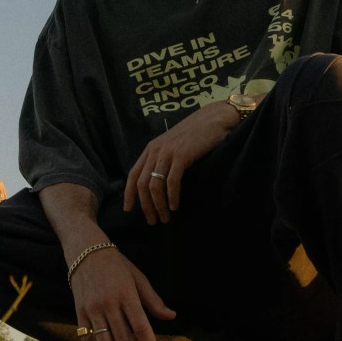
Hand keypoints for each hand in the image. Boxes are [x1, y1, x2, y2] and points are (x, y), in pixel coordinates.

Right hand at [72, 246, 175, 340]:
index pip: (140, 328)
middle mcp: (108, 304)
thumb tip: (171, 316)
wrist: (85, 253)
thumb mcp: (138, 278)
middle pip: (123, 340)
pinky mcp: (80, 312)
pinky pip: (87, 338)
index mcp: (126, 295)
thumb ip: (154, 300)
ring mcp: (92, 309)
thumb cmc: (117, 265)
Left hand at [123, 100, 237, 223]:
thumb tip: (157, 183)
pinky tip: (175, 206)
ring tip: (165, 218)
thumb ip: (163, 160)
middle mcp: (155, 150)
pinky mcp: (182, 155)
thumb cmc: (195, 134)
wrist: (213, 119)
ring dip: (159, 205)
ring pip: (155, 185)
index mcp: (151, 149)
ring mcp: (168, 153)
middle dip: (145, 206)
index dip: (129, 194)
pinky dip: (172, 196)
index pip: (133, 174)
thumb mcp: (172, 146)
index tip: (128, 210)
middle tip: (152, 221)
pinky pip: (172, 181)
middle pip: (142, 184)